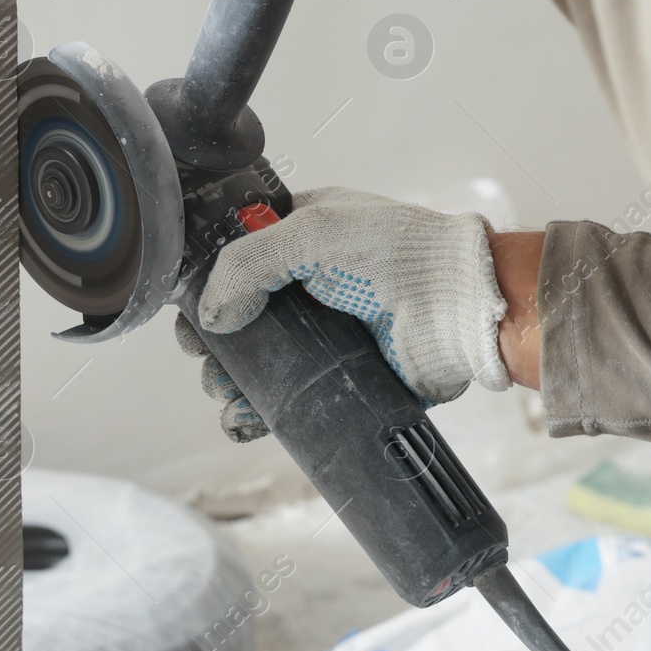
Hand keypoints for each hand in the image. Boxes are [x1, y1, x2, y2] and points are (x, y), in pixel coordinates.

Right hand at [177, 187, 513, 441]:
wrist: (456, 309)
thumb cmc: (398, 255)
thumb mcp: (310, 234)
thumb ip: (246, 264)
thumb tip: (212, 316)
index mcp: (298, 238)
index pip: (235, 262)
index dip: (209, 290)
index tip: (194, 316)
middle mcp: (306, 286)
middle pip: (236, 319)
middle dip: (213, 344)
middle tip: (208, 360)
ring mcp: (322, 335)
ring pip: (254, 364)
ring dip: (228, 381)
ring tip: (225, 391)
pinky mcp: (339, 377)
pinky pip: (283, 399)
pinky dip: (255, 411)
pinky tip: (243, 417)